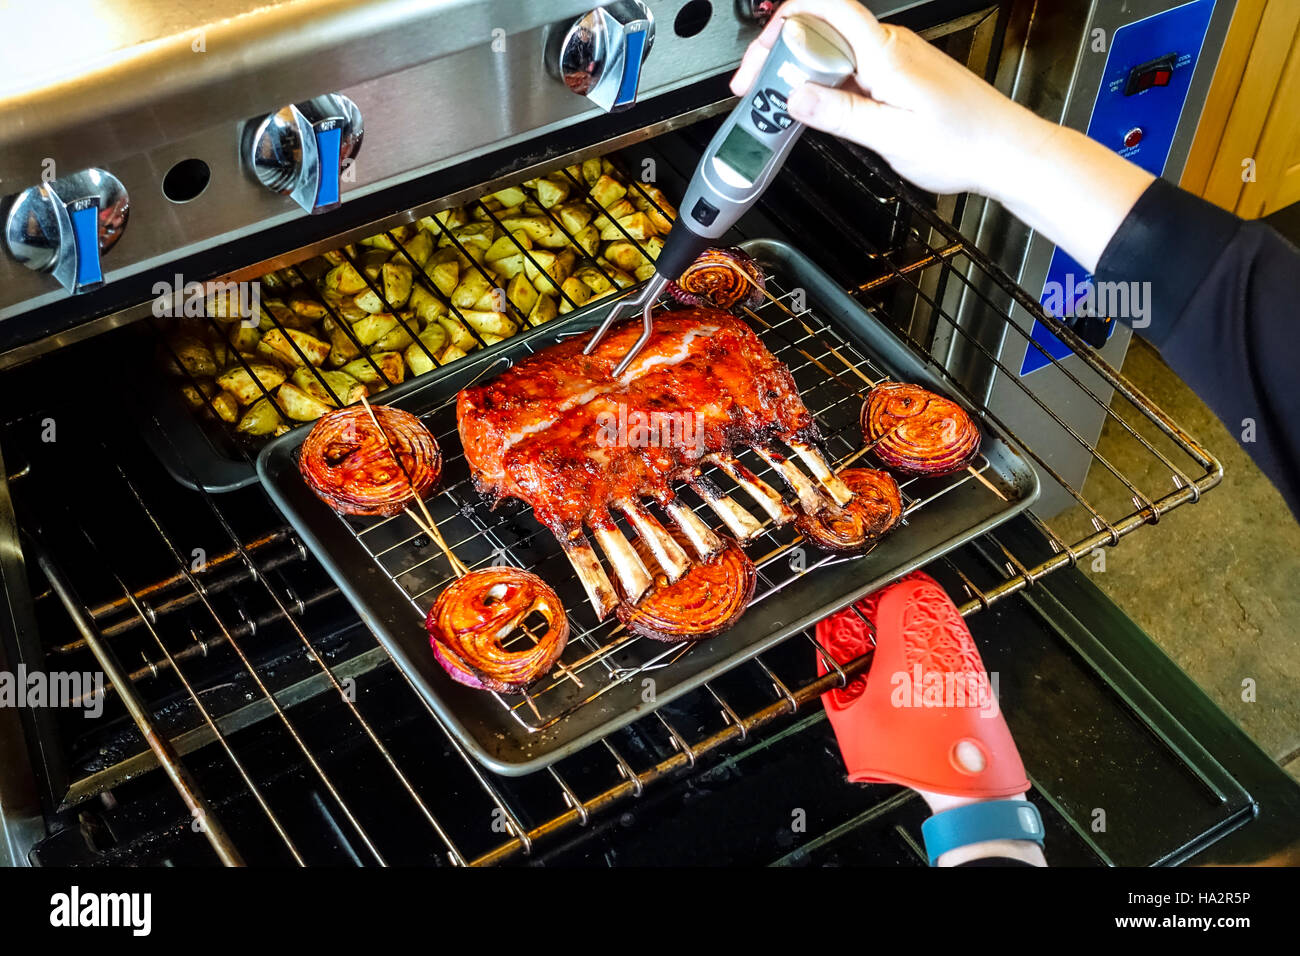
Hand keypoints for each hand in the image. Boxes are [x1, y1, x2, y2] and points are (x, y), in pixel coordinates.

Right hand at [731, 0, 1154, 271]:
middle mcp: (889, 47)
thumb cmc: (963, 144)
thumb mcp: (893, 138)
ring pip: (832, 52)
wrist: (1006, 151)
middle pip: (819, 31)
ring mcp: (893, 59)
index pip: (825, 8)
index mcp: (886, 54)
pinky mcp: (896, 75)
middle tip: (755, 95)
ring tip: (780, 111)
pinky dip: (824, 86)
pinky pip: (849, 69)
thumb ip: (841, 114)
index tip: (758, 62)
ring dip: (800, 75)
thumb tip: (795, 96)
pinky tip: (817, 112)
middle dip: (779, 58)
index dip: (784, 22)